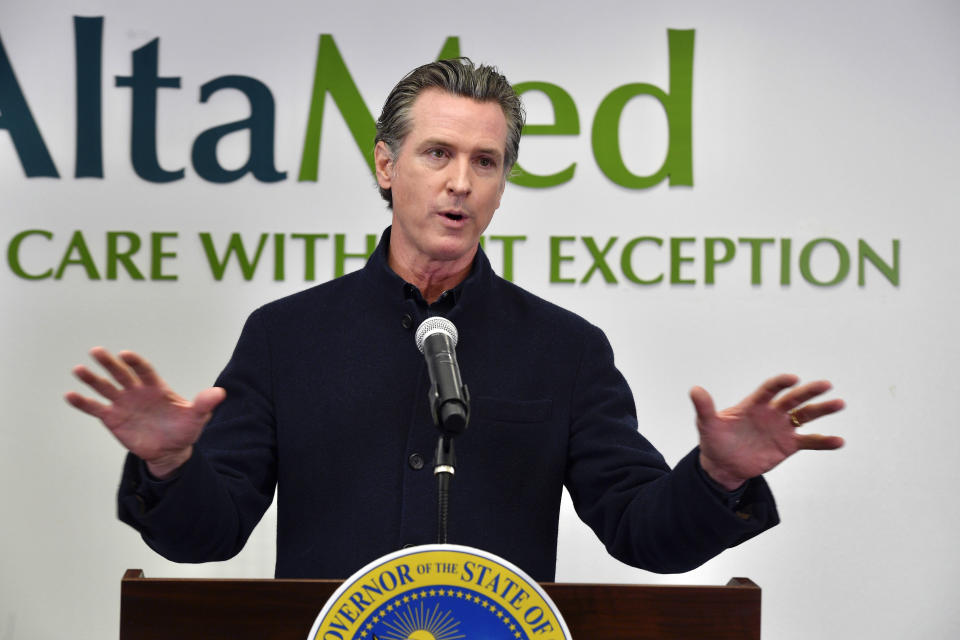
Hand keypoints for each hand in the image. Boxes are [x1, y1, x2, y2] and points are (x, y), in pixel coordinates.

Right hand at [65, 347, 224, 478]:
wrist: (170, 450)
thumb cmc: (184, 429)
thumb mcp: (197, 417)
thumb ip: (204, 404)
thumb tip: (220, 393)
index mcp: (156, 388)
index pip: (144, 371)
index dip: (135, 363)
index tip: (125, 354)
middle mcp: (137, 392)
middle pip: (121, 374)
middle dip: (110, 363)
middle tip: (96, 351)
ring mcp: (123, 404)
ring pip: (105, 388)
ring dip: (92, 379)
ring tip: (79, 370)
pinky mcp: (113, 418)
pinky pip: (96, 408)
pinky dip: (83, 403)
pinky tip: (70, 395)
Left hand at [691, 374, 844, 490]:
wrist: (723, 464)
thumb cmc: (715, 440)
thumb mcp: (707, 425)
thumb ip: (704, 408)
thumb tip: (694, 389)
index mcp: (753, 404)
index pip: (769, 390)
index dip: (780, 383)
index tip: (793, 379)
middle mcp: (771, 413)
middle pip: (793, 399)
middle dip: (809, 392)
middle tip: (826, 385)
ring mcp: (781, 428)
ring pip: (805, 417)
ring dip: (822, 410)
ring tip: (839, 404)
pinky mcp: (788, 445)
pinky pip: (809, 441)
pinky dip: (824, 441)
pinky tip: (839, 441)